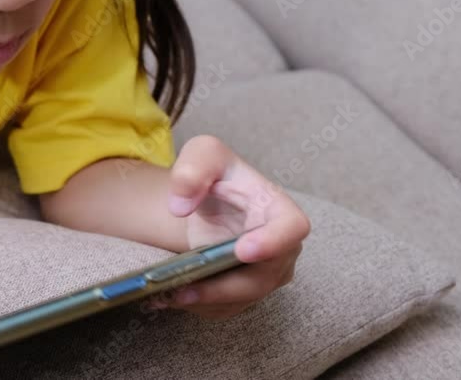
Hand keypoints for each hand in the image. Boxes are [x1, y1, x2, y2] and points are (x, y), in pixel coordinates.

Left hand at [157, 135, 309, 319]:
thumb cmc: (216, 173)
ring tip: (169, 295)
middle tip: (186, 287)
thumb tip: (180, 205)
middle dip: (225, 286)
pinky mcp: (245, 291)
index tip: (242, 250)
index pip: (292, 228)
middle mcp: (281, 247)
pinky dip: (198, 305)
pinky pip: (226, 306)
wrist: (208, 198)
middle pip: (263, 276)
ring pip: (242, 297)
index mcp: (278, 209)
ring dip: (206, 300)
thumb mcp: (202, 155)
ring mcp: (266, 273)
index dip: (273, 242)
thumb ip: (193, 170)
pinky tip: (169, 297)